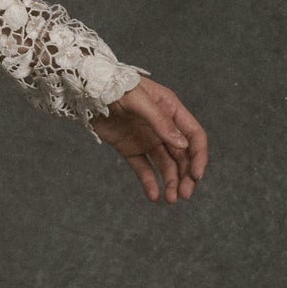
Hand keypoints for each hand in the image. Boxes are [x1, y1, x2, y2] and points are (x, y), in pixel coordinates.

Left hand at [90, 75, 208, 203]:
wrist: (87, 89)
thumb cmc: (115, 87)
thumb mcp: (140, 101)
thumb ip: (160, 122)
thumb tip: (183, 146)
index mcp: (172, 110)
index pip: (194, 136)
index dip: (198, 156)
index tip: (196, 175)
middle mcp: (163, 127)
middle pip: (182, 155)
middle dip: (186, 175)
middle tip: (184, 194)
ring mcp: (147, 139)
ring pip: (165, 165)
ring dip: (170, 182)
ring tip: (170, 200)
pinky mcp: (130, 149)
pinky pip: (142, 168)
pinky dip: (149, 182)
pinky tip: (153, 196)